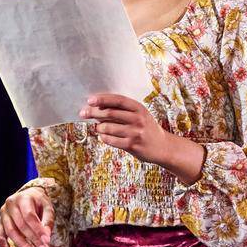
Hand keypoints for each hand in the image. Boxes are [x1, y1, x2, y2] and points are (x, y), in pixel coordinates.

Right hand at [0, 186, 54, 246]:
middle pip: (20, 225)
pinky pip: (0, 237)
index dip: (38, 229)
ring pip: (10, 232)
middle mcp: (10, 204)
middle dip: (33, 239)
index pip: (29, 216)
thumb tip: (46, 238)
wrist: (27, 196)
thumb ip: (48, 221)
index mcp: (23, 198)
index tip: (47, 241)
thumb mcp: (47, 207)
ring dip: (22, 245)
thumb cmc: (39, 203)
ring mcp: (3, 214)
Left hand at [80, 94, 202, 179]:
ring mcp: (135, 133)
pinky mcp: (132, 145)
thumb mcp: (140, 115)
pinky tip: (104, 136)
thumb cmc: (147, 129)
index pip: (118, 100)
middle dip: (93, 112)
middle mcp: (138, 119)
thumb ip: (123, 110)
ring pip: (107, 127)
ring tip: (99, 127)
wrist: (163, 147)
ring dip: (99, 127)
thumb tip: (98, 107)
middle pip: (110, 113)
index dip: (102, 99)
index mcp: (139, 108)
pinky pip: (110, 140)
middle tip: (83, 113)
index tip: (90, 100)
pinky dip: (103, 137)